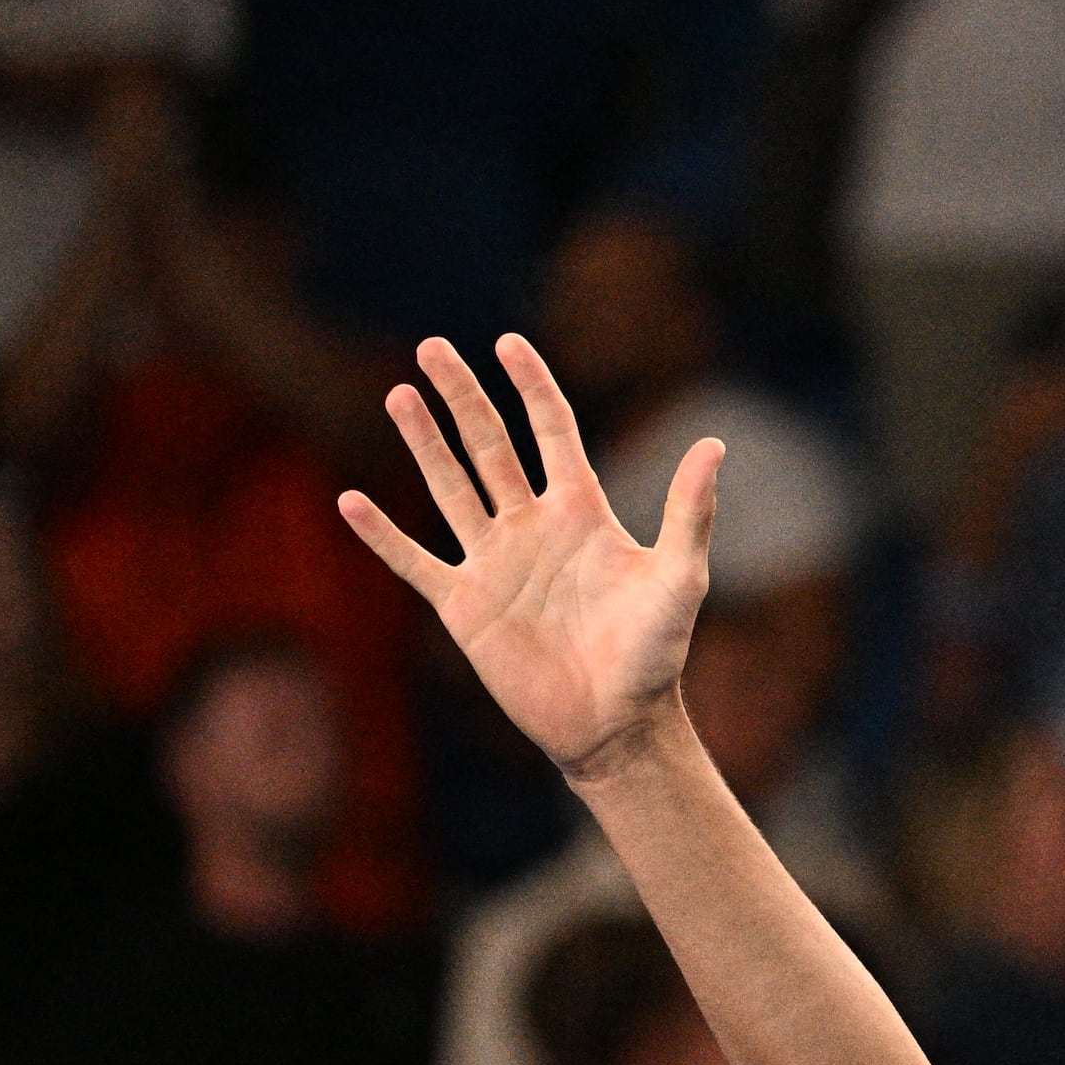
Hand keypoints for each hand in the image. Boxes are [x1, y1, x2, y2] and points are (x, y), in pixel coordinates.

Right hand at [339, 335, 716, 781]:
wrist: (616, 721)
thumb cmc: (655, 652)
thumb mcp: (679, 576)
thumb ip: (688, 511)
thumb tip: (714, 443)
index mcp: (582, 510)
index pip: (551, 430)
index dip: (531, 386)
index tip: (508, 343)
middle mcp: (532, 526)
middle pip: (489, 445)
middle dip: (462, 396)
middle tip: (432, 346)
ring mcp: (494, 562)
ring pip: (449, 487)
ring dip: (423, 442)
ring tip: (399, 394)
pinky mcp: (464, 605)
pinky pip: (415, 561)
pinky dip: (382, 534)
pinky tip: (350, 501)